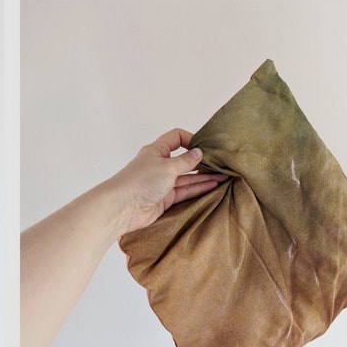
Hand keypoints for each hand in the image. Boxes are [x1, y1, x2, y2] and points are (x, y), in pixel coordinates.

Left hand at [97, 129, 228, 235]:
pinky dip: (198, 189)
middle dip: (202, 162)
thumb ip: (185, 161)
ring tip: (224, 176)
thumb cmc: (141, 181)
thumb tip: (198, 153)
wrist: (123, 208)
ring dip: (204, 177)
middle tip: (221, 163)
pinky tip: (213, 186)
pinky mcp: (165, 199)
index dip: (190, 139)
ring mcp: (163, 183)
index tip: (205, 146)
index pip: (176, 138)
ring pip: (187, 177)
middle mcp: (160, 165)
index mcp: (157, 151)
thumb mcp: (167, 166)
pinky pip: (185, 191)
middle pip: (184, 160)